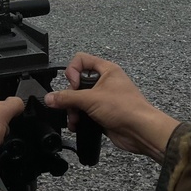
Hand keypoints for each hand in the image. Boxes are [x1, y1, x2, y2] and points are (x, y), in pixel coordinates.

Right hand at [44, 52, 178, 161]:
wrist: (140, 131)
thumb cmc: (126, 109)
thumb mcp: (91, 99)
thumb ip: (67, 98)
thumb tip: (50, 97)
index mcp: (106, 70)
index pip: (81, 60)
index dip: (72, 71)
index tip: (73, 85)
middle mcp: (105, 82)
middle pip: (77, 82)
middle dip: (71, 96)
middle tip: (72, 105)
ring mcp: (104, 98)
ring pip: (80, 99)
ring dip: (73, 110)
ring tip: (75, 119)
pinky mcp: (103, 113)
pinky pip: (85, 113)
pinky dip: (78, 119)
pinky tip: (77, 125)